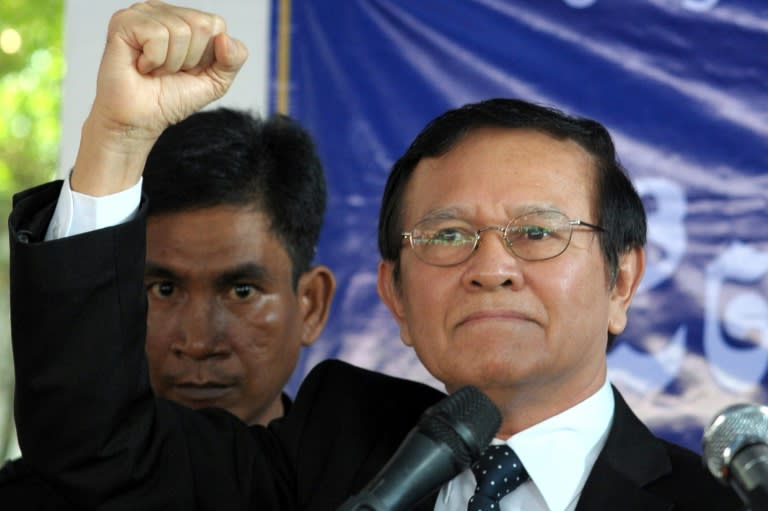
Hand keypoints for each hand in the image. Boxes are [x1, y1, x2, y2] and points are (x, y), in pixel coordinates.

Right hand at [72, 0, 247, 194]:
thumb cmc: (171, 98)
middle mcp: (164, 11)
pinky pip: (157, 35)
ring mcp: (142, 12)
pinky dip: (154, 59)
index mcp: (186, 19)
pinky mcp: (124, 21)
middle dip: (190, 59)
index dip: (207, 56)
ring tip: (155, 69)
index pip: (216, 24)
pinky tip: (142, 66)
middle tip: (169, 70)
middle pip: (201, 25)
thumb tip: (225, 38)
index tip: (188, 69)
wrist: (141, 119)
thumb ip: (234, 59)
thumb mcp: (216, 82)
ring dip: (171, 62)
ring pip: (180, 30)